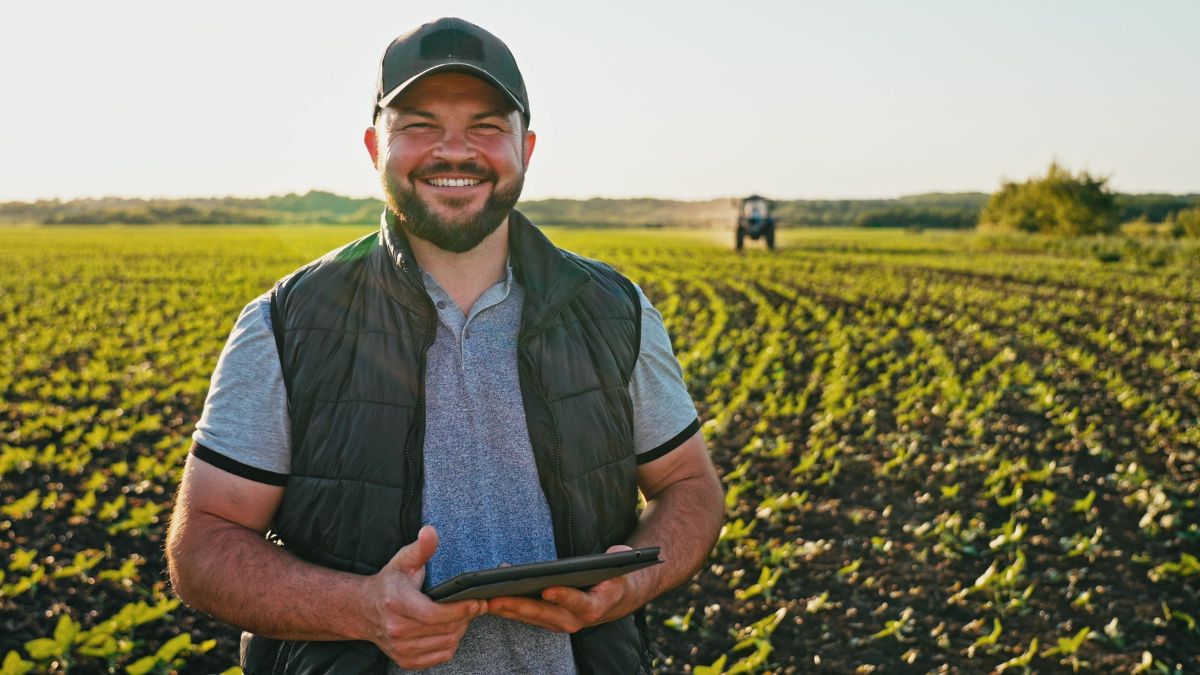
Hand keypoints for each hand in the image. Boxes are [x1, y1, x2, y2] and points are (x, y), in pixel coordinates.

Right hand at [364, 525, 484, 668]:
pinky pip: (441, 656)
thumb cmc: (389, 583)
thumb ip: (421, 548)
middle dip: (465, 617)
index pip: (435, 614)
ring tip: (462, 615)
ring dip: (460, 630)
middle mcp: (396, 630)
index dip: (460, 610)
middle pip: (445, 630)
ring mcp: (400, 648)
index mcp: (397, 603)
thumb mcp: (403, 560)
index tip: (477, 602)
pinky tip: (449, 630)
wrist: (364, 610)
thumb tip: (430, 531)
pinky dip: (450, 644)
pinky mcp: (405, 660)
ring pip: (446, 644)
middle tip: (475, 605)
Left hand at [486, 545, 637, 632]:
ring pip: (531, 618)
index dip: (563, 596)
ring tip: (486, 598)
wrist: (617, 599)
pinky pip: (527, 617)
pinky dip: (509, 607)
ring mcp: (561, 623)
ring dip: (507, 609)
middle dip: (518, 606)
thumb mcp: (619, 565)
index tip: (547, 589)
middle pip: (544, 614)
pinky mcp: (549, 622)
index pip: (577, 602)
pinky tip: (492, 597)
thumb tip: (613, 552)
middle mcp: (576, 620)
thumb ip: (616, 559)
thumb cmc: (615, 577)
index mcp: (595, 606)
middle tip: (496, 598)